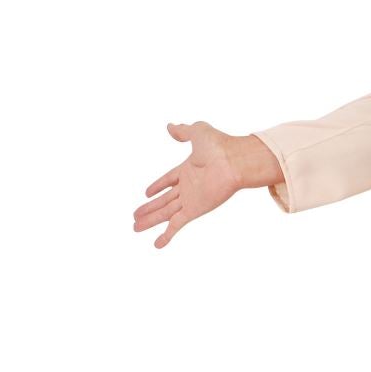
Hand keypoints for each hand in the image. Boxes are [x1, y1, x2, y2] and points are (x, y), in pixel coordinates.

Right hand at [133, 121, 242, 248]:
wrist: (234, 161)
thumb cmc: (221, 146)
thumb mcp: (198, 132)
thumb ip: (183, 131)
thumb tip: (170, 126)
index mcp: (189, 169)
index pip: (169, 180)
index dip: (158, 186)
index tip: (146, 193)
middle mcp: (190, 186)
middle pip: (165, 200)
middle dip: (150, 208)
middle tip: (136, 216)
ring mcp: (192, 199)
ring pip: (165, 213)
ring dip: (151, 221)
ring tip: (135, 228)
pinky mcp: (195, 209)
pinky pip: (177, 224)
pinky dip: (167, 235)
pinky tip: (157, 245)